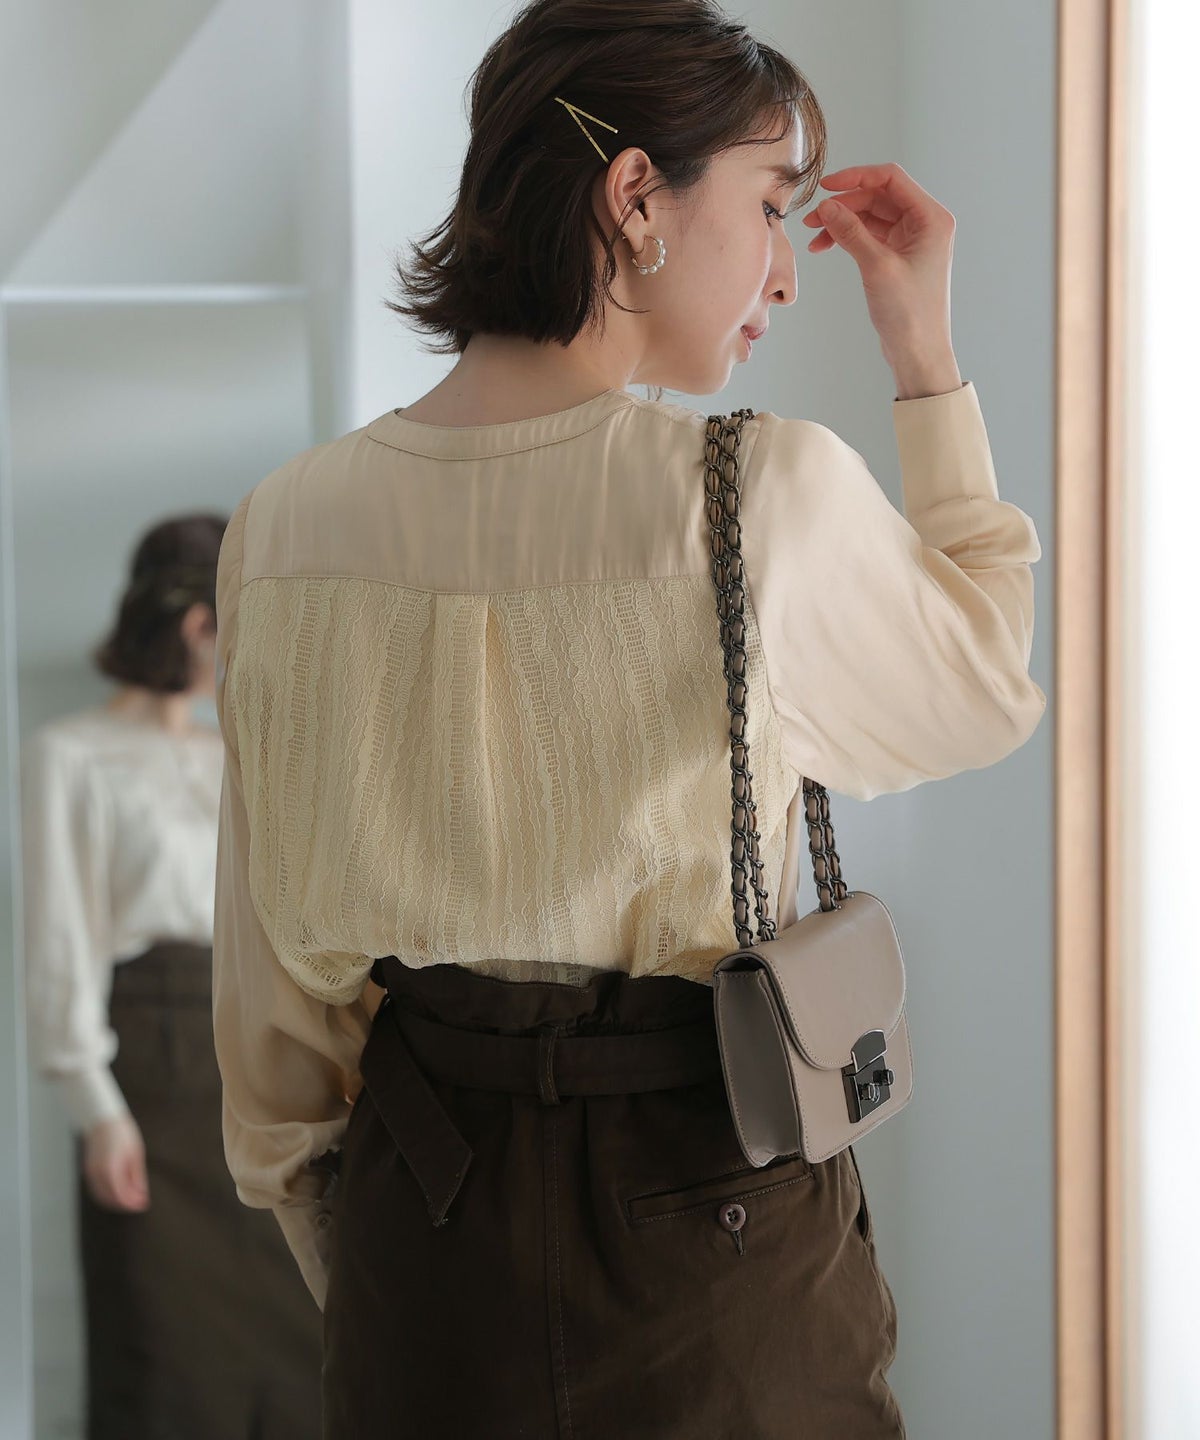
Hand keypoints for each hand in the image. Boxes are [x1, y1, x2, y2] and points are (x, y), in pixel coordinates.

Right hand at [82, 1113, 149, 1210]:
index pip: (121, 1195)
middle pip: (111, 1199)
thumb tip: (142, 1193)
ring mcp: (91, 1173)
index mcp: (111, 1169)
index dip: (133, 1203)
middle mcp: (98, 1174)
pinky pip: (97, 1189)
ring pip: (101, 1197)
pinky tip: (119, 1193)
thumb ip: (137, 1176)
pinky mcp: (88, 1171)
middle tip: (139, 1204)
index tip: (144, 1205)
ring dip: (116, 1202)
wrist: (102, 1120)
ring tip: (131, 1200)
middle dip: (125, 1205)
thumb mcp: (136, 1154)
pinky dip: (107, 1195)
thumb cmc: (122, 1134)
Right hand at [802, 162, 955, 365]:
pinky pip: (869, 236)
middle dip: (844, 205)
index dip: (857, 178)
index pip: (891, 179)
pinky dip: (848, 238)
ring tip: (814, 235)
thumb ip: (851, 232)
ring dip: (842, 222)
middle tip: (813, 219)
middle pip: (878, 197)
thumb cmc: (910, 313)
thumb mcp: (877, 266)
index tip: (826, 187)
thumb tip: (826, 206)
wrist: (918, 352)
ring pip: (870, 217)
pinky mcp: (898, 257)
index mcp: (931, 218)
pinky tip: (825, 246)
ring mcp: (911, 240)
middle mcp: (924, 224)